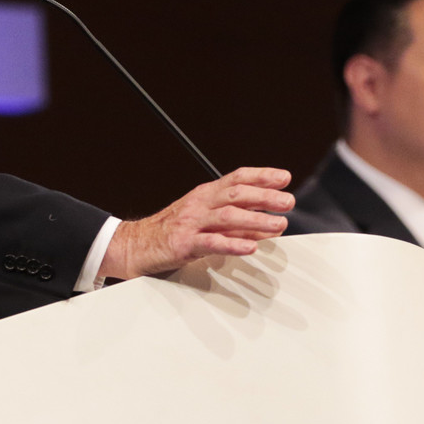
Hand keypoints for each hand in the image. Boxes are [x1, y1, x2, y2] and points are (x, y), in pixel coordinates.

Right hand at [98, 167, 292, 281]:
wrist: (135, 244)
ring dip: (256, 220)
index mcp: (205, 194)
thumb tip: (268, 225)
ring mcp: (191, 223)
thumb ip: (236, 223)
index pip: (237, 178)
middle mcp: (200, 204)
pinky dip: (233, 244)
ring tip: (278, 224)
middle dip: (265, 196)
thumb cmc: (172, 231)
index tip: (284, 178)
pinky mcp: (183, 244)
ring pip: (227, 217)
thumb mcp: (205, 220)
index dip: (262, 175)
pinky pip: (211, 243)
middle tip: (288, 201)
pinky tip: (250, 247)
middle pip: (236, 194)